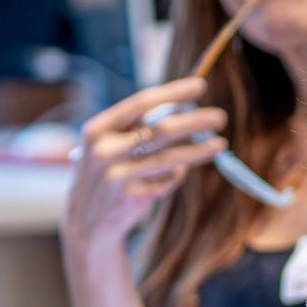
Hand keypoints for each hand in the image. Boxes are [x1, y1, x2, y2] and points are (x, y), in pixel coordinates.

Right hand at [63, 79, 227, 250]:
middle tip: (220, 117)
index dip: (173, 93)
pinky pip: (168, 180)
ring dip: (200, 150)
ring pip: (170, 158)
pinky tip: (181, 170)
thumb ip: (140, 127)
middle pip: (160, 130)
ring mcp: (117, 176)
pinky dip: (178, 174)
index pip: (140, 103)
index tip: (200, 86)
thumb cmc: (107, 172)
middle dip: (195, 121)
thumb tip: (187, 110)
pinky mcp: (131, 198)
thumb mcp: (110, 145)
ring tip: (220, 144)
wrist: (86, 220)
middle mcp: (104, 150)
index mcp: (98, 128)